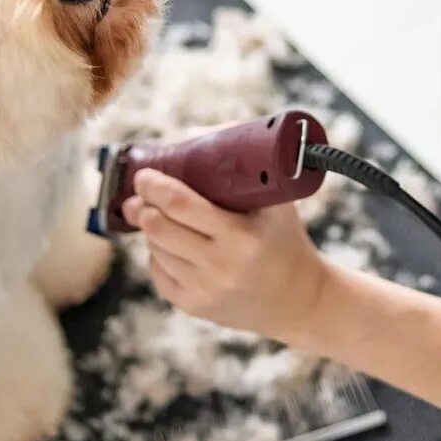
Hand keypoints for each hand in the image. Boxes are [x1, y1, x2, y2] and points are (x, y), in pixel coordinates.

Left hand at [122, 168, 329, 338]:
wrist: (300, 300)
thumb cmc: (285, 240)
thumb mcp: (275, 202)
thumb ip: (242, 164)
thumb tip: (195, 133)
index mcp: (240, 237)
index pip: (180, 205)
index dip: (155, 186)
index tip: (145, 175)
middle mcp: (220, 266)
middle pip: (159, 228)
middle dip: (142, 205)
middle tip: (140, 191)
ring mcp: (204, 291)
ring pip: (155, 250)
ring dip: (150, 228)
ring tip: (158, 215)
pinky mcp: (194, 307)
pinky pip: (158, 273)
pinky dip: (158, 254)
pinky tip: (168, 244)